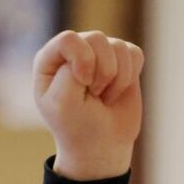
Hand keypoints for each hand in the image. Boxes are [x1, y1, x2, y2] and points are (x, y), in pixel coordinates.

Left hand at [33, 30, 144, 180]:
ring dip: (116, 79)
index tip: (83, 84)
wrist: (101, 144)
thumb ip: (71, 71)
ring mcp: (98, 54)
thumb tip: (94, 50)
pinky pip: (134, 54)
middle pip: (96, 39)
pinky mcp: (121, 60)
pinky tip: (115, 92)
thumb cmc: (76, 125)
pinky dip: (129, 77)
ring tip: (102, 96)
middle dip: (101, 73)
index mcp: (49, 61)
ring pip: (118, 47)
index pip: (68, 39)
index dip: (82, 60)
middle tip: (92, 95)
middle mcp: (73, 52)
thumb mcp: (64, 102)